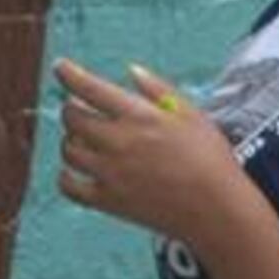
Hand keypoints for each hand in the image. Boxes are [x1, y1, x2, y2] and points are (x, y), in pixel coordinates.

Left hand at [54, 58, 261, 259]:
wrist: (218, 211)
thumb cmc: (211, 160)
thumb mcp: (192, 114)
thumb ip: (158, 89)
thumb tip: (132, 71)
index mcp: (138, 116)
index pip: (89, 88)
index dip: (69, 74)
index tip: (61, 67)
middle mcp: (118, 142)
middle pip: (71, 117)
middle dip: (72, 108)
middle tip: (81, 109)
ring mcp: (110, 173)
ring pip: (68, 149)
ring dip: (71, 140)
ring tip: (85, 140)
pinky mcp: (108, 201)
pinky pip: (68, 185)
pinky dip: (66, 176)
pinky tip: (76, 171)